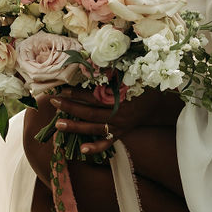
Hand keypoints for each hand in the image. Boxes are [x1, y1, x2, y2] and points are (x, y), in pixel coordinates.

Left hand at [51, 84, 181, 158]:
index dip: (77, 93)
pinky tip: (82, 150)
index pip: (94, 96)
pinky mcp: (121, 134)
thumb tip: (90, 61)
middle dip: (70, 107)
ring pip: (94, 128)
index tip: (62, 88)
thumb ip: (112, 72)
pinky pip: (107, 143)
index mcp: (121, 98)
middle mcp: (119, 114)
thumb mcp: (130, 74)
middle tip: (53, 102)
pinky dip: (96, 148)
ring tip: (58, 124)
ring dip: (75, 127)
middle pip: (90, 112)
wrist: (158, 101)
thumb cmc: (141, 83)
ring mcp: (120, 126)